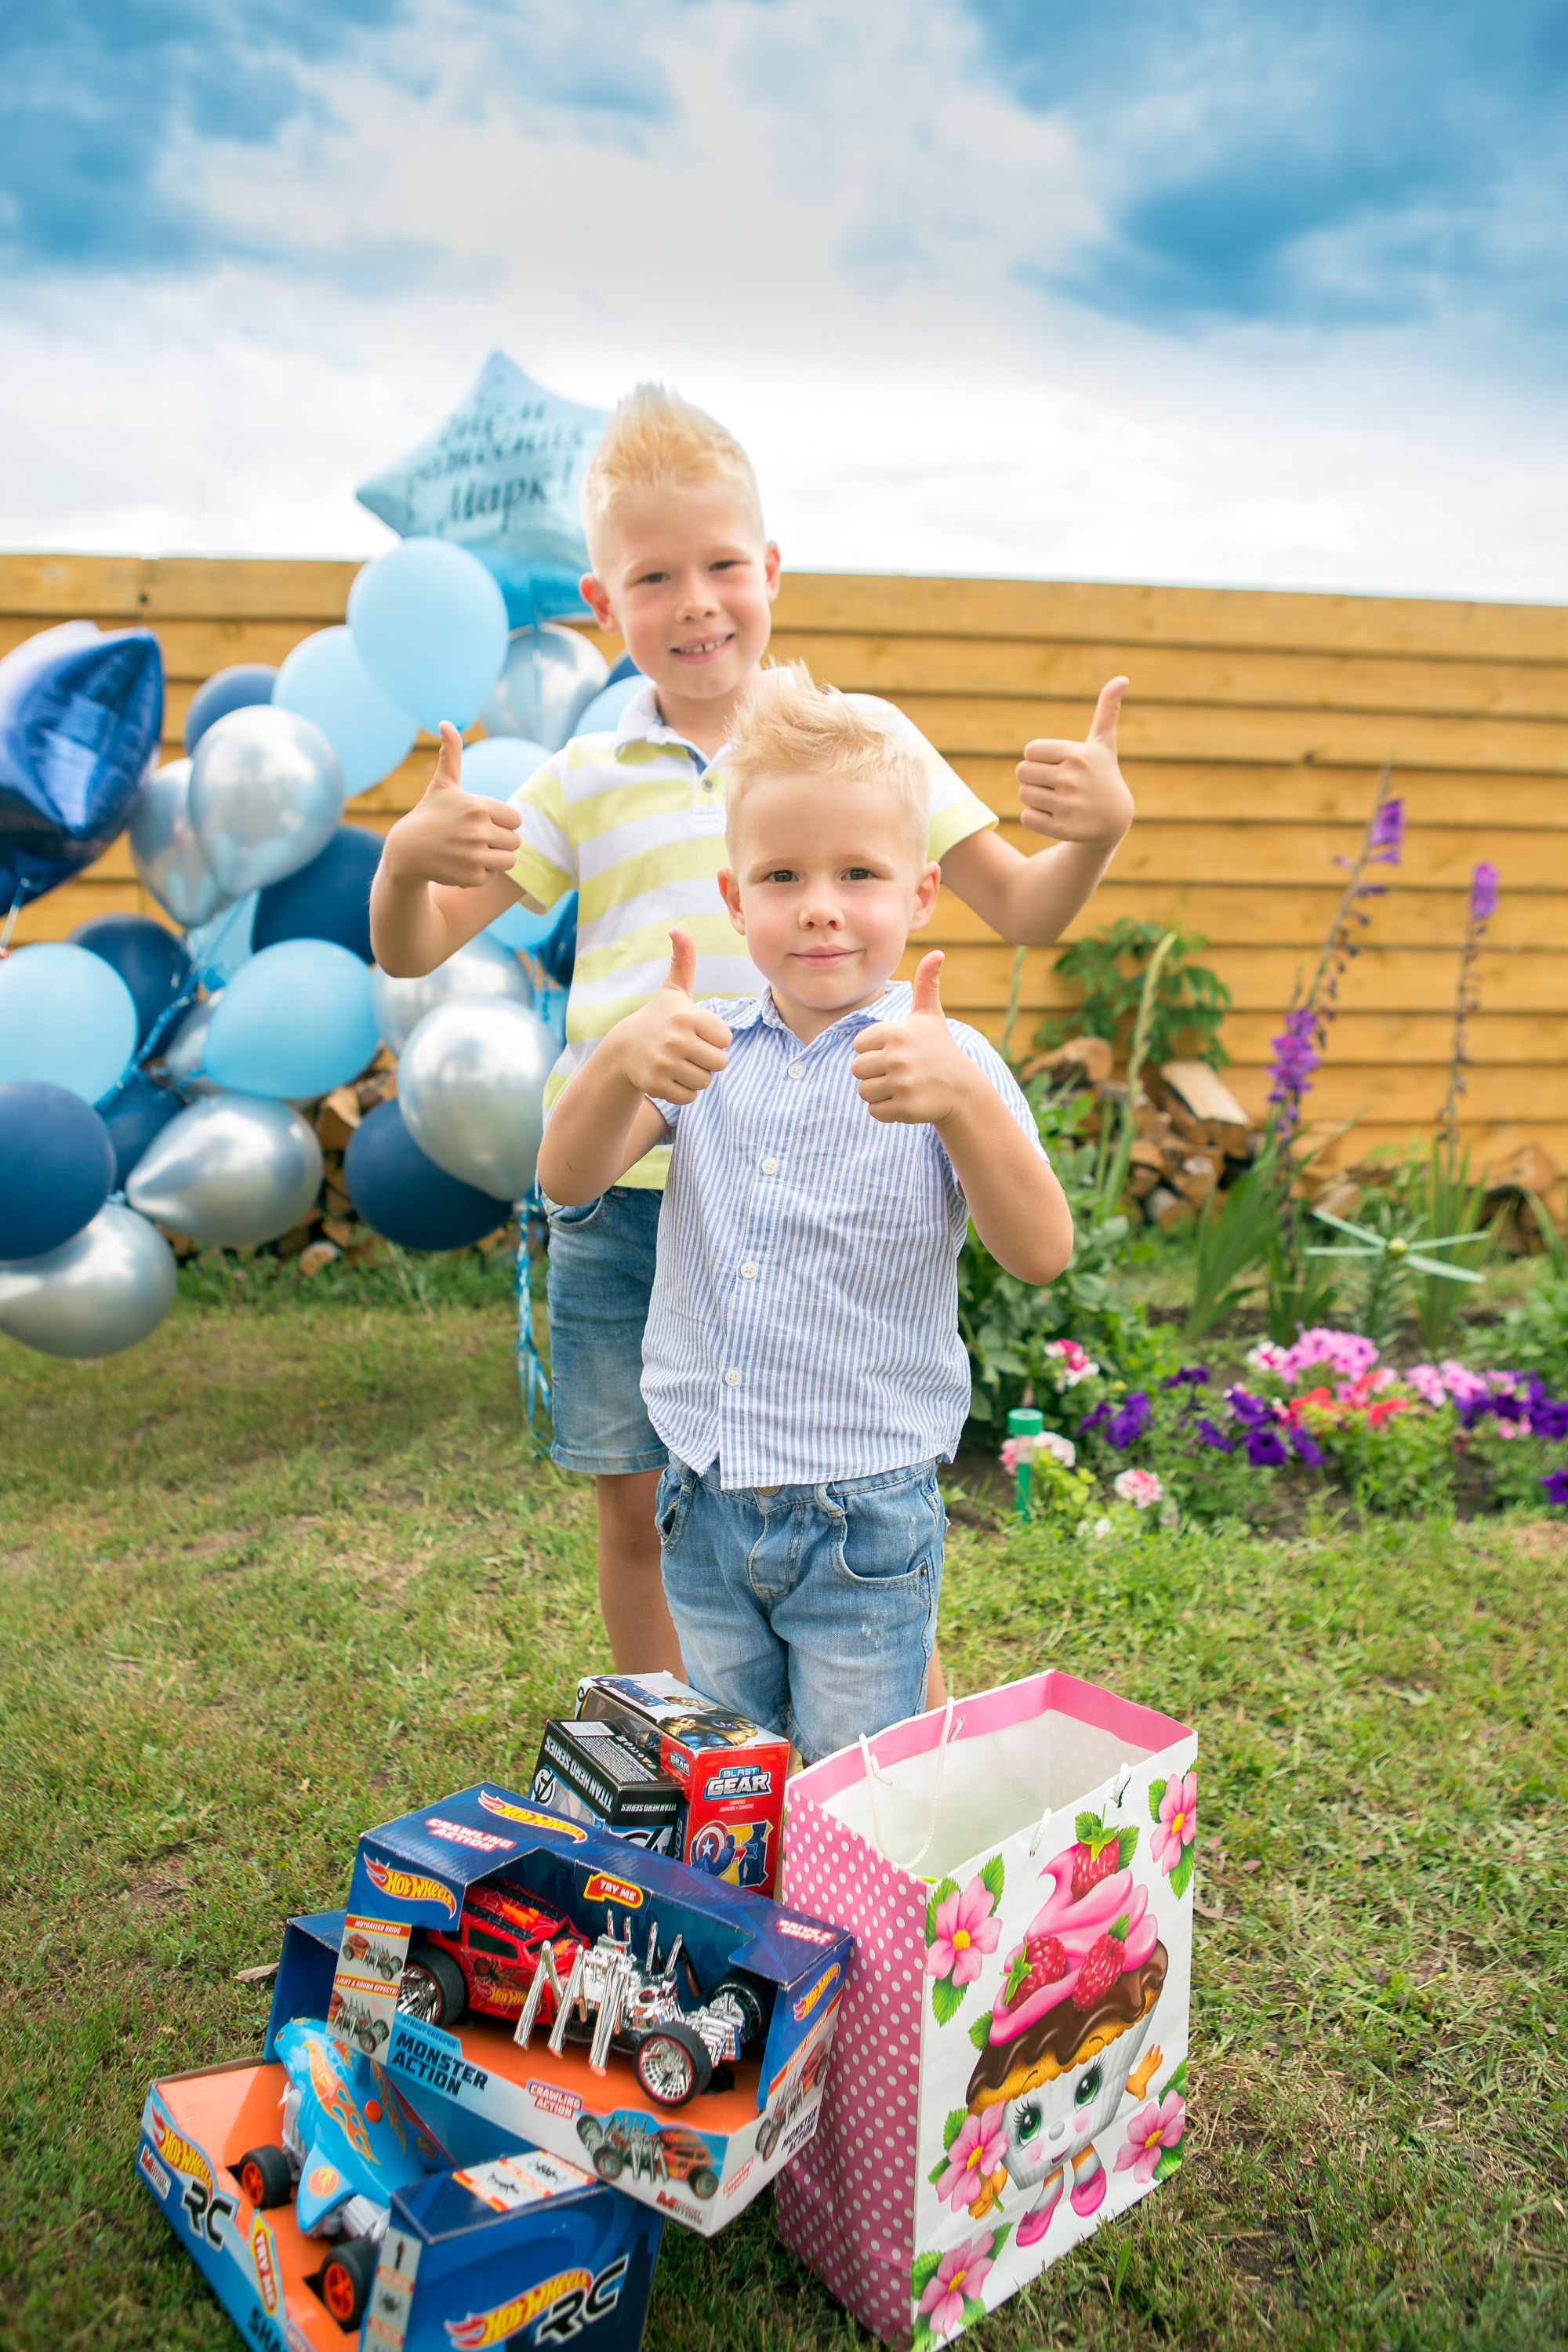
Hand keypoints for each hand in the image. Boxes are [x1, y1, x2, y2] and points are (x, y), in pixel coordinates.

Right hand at [382, 721, 522, 887]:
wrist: (406, 850)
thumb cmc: (430, 814)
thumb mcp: (443, 784)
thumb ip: (451, 754)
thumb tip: (446, 722)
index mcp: (478, 806)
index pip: (515, 819)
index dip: (501, 822)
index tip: (482, 822)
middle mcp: (478, 830)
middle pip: (515, 841)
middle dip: (499, 841)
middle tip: (475, 839)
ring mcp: (474, 855)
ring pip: (509, 861)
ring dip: (494, 858)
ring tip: (472, 851)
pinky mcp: (470, 876)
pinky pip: (492, 876)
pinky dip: (480, 873)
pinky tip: (461, 864)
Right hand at [612, 928, 730, 1103]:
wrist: (623, 1049)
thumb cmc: (659, 1018)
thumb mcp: (673, 990)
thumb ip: (683, 960)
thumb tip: (678, 929)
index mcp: (686, 1015)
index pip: (725, 1039)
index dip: (713, 1038)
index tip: (695, 1032)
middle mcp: (675, 1038)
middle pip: (720, 1063)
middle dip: (708, 1060)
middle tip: (688, 1050)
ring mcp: (664, 1064)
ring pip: (705, 1081)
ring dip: (695, 1076)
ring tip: (677, 1062)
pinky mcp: (656, 1085)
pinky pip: (690, 1097)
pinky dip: (682, 1091)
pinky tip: (669, 1076)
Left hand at [851, 952, 976, 1125]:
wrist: (962, 1089)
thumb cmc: (940, 1049)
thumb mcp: (931, 1016)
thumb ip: (927, 984)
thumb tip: (937, 953)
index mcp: (897, 1032)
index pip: (859, 1045)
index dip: (874, 1051)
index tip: (896, 1052)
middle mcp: (898, 1056)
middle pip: (857, 1069)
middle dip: (874, 1074)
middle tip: (899, 1073)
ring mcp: (902, 1083)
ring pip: (864, 1092)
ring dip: (879, 1093)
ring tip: (903, 1086)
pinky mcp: (905, 1107)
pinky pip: (875, 1112)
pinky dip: (887, 1111)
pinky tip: (907, 1101)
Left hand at [1016, 677, 1133, 847]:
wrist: (1114, 820)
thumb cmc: (1103, 775)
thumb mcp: (1104, 744)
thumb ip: (1107, 710)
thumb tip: (1122, 678)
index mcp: (1076, 754)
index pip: (1029, 751)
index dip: (1039, 759)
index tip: (1058, 765)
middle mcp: (1072, 778)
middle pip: (1022, 772)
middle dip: (1034, 778)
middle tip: (1056, 784)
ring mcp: (1067, 805)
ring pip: (1023, 795)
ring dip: (1036, 798)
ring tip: (1059, 800)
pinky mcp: (1061, 828)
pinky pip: (1026, 817)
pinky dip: (1036, 819)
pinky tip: (1057, 817)